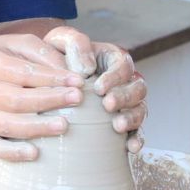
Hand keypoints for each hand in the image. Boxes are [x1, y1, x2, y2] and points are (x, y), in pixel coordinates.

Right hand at [0, 35, 86, 160]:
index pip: (25, 72)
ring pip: (8, 125)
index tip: (78, 81)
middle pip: (17, 100)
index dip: (53, 77)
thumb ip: (42, 53)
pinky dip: (12, 152)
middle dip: (50, 100)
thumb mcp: (16, 44)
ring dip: (37, 127)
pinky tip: (35, 153)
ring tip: (64, 126)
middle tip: (77, 99)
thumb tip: (68, 71)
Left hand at [43, 27, 147, 152]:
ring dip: (132, 118)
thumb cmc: (56, 56)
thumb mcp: (61, 41)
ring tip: (117, 126)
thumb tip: (86, 69)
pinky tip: (131, 147)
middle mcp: (125, 82)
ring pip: (140, 109)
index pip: (124, 65)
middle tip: (107, 105)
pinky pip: (137, 131)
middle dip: (125, 97)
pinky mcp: (122, 123)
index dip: (115, 77)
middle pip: (138, 88)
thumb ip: (75, 44)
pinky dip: (137, 138)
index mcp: (113, 59)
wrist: (48, 78)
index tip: (98, 87)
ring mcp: (126, 103)